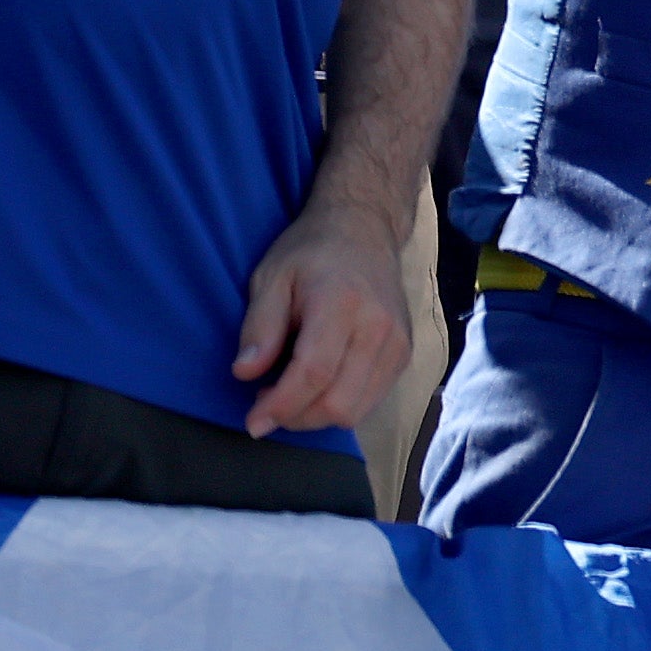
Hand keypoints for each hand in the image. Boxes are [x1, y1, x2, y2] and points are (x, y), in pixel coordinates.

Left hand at [229, 186, 410, 438]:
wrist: (366, 229)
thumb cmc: (312, 252)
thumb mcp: (271, 277)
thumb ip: (259, 326)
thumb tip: (245, 373)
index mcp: (342, 303)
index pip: (314, 372)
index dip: (280, 405)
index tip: (252, 421)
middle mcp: (378, 326)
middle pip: (337, 402)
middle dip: (295, 418)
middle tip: (266, 403)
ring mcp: (398, 342)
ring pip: (355, 410)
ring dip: (315, 417)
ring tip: (291, 394)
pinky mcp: (404, 354)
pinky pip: (370, 401)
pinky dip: (339, 406)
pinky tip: (319, 387)